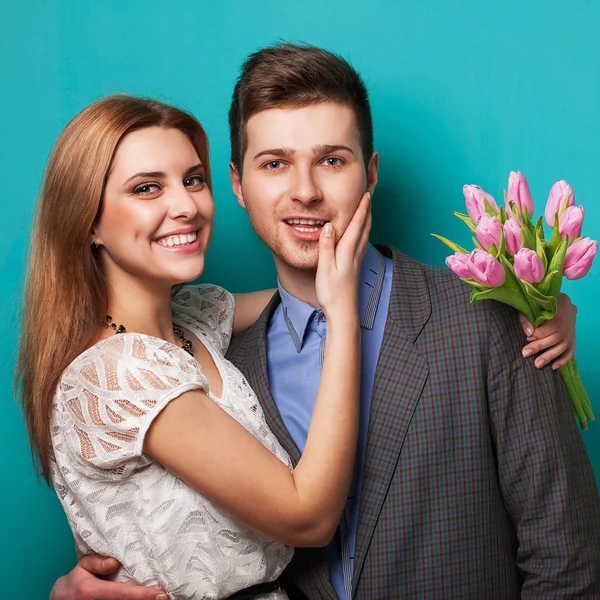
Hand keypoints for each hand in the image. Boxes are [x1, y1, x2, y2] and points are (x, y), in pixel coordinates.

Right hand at [50, 554, 165, 599]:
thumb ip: (97, 562)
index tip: (161, 594)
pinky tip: (147, 599)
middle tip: (166, 596)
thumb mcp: (81, 567)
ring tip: (159, 598)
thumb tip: (115, 562)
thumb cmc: (75, 582)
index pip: (122, 593)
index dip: (143, 595)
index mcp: (92, 592)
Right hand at [315, 192, 371, 320]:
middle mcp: (355, 254)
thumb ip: (326, 246)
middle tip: (370, 195)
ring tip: (368, 209)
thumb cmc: (332, 293)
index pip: (356, 225)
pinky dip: (364, 232)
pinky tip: (362, 233)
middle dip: (368, 210)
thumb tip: (329, 226)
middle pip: (365, 227)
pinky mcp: (355, 267)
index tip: (366, 194)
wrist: (343, 312)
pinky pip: (362, 243)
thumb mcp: (324, 269)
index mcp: (347, 252)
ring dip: (367, 220)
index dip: (361, 209)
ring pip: (365, 235)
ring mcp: (357, 260)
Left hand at [520, 293, 576, 369]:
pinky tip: (553, 367)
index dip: (541, 332)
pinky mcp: (572, 338)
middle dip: (540, 346)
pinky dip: (562, 360)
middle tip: (526, 353)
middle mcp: (570, 316)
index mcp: (562, 304)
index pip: (554, 323)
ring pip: (563, 345)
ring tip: (537, 364)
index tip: (528, 337)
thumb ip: (527, 318)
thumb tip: (528, 333)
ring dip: (550, 356)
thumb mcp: (530, 305)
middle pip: (557, 336)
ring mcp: (572, 328)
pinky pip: (571, 351)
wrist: (552, 301)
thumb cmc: (537, 303)